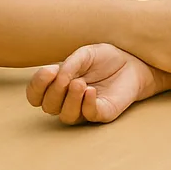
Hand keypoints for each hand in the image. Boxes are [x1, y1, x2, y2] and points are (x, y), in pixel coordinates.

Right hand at [26, 44, 158, 124]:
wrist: (134, 60)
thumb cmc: (107, 58)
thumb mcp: (85, 54)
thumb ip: (70, 63)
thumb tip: (59, 77)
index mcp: (59, 84)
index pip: (36, 95)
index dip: (37, 85)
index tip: (50, 69)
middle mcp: (68, 100)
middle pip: (48, 106)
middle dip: (53, 92)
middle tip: (65, 76)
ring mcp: (85, 108)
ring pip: (66, 116)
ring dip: (69, 100)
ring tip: (80, 84)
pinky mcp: (103, 112)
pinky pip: (90, 115)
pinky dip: (87, 105)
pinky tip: (91, 91)